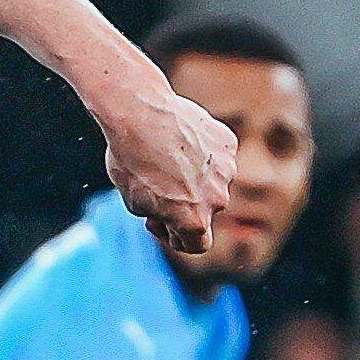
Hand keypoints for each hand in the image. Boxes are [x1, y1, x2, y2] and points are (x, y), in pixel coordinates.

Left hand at [95, 79, 232, 255]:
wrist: (139, 114)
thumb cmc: (132, 161)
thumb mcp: (135, 202)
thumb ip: (160, 216)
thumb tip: (169, 214)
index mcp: (194, 221)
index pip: (197, 246)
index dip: (177, 239)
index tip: (161, 223)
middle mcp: (217, 200)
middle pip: (205, 212)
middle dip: (186, 204)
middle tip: (159, 185)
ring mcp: (227, 170)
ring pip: (213, 182)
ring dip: (195, 177)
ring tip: (167, 157)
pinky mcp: (228, 144)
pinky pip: (218, 155)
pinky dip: (202, 152)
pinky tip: (180, 139)